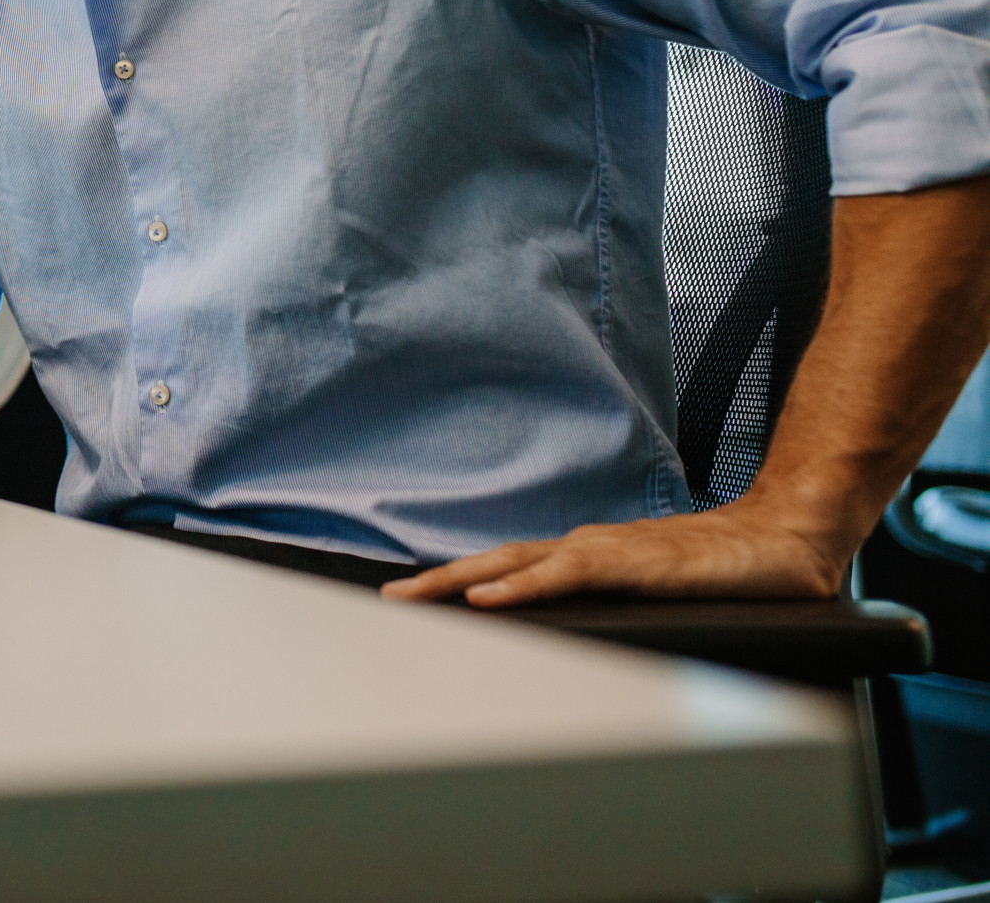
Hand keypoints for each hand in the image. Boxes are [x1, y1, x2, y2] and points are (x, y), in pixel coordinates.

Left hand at [381, 498, 847, 607]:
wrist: (788, 538)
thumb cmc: (727, 570)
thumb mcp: (655, 595)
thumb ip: (615, 608)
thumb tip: (576, 637)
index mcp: (588, 556)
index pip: (510, 569)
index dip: (459, 582)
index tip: (413, 600)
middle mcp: (585, 546)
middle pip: (496, 563)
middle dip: (438, 582)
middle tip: (387, 601)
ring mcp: (606, 551)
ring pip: (516, 564)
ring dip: (460, 582)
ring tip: (414, 599)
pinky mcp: (634, 563)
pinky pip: (565, 575)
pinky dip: (522, 588)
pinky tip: (489, 601)